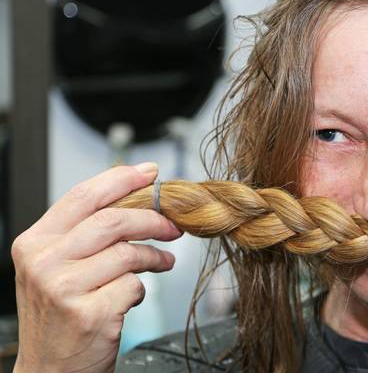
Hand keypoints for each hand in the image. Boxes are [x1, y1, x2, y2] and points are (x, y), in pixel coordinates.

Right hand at [12, 163, 182, 372]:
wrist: (50, 371)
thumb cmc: (61, 315)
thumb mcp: (57, 268)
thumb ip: (85, 234)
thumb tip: (135, 195)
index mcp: (34, 243)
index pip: (83, 196)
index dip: (122, 179)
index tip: (151, 174)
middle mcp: (44, 263)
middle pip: (112, 221)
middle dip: (152, 219)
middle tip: (173, 226)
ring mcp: (64, 289)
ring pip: (128, 252)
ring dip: (155, 256)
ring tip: (165, 261)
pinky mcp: (89, 313)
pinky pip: (133, 285)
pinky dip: (142, 289)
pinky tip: (134, 296)